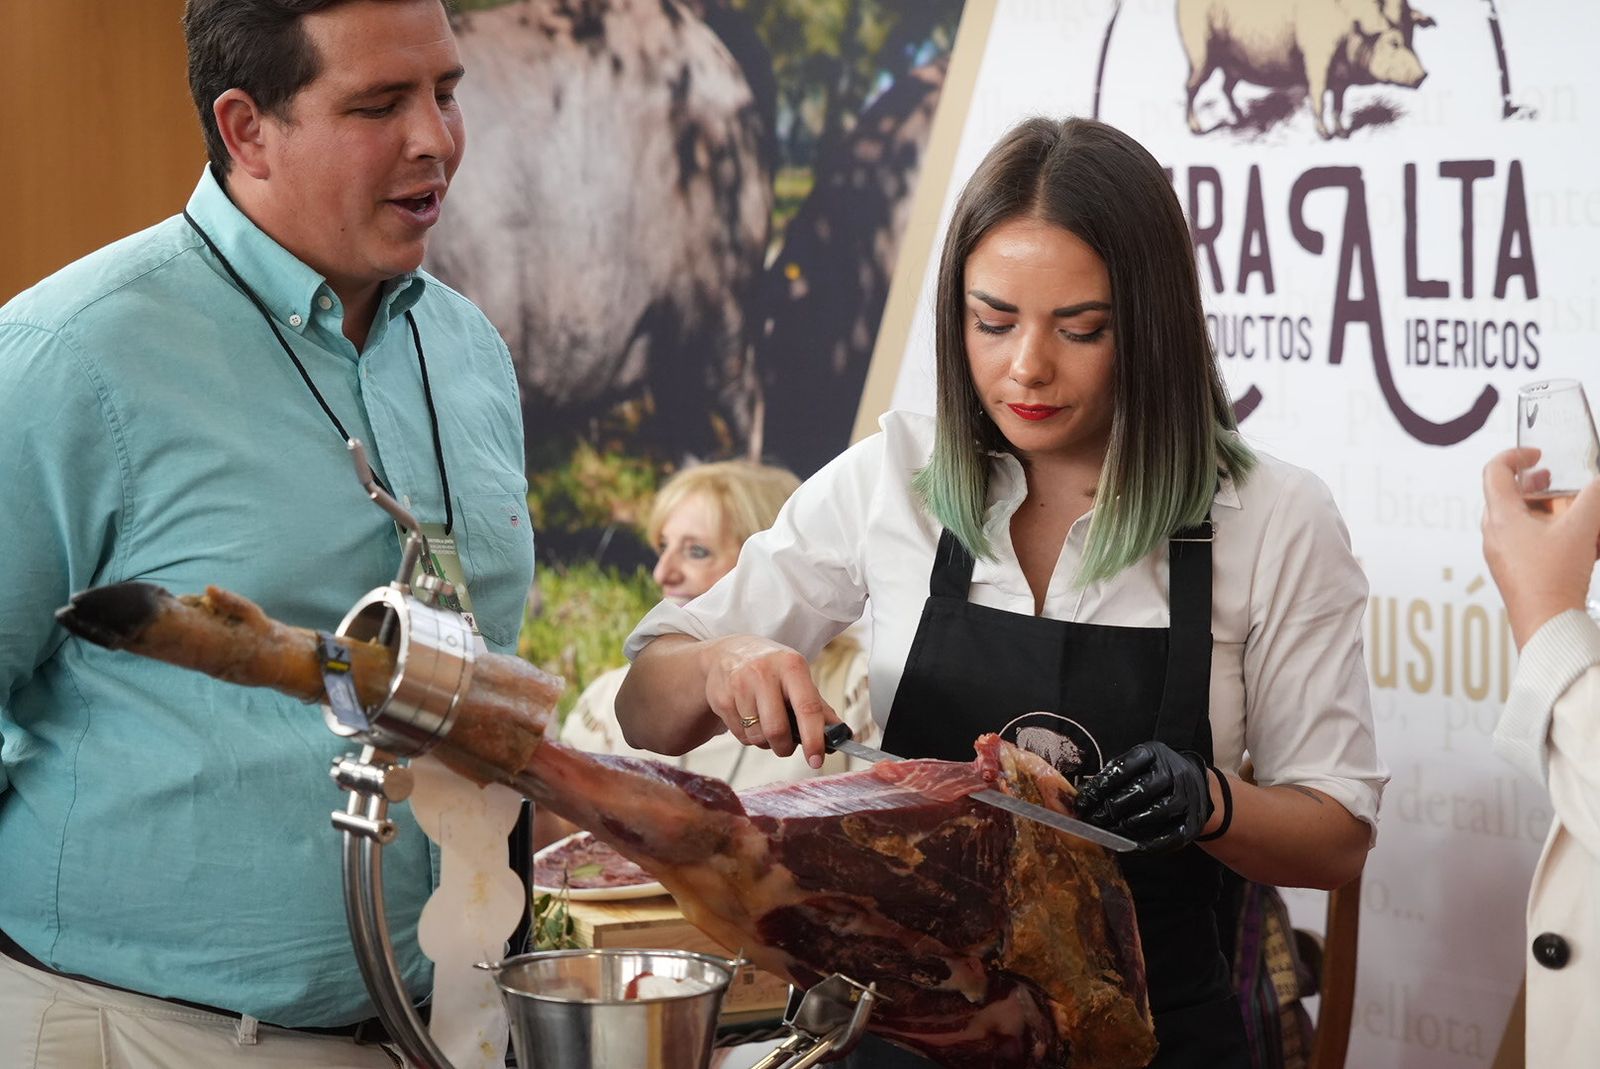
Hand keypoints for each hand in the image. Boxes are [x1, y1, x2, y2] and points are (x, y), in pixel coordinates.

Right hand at [703, 634, 833, 767]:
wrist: (728, 653)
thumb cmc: (770, 669)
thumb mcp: (797, 677)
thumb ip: (819, 707)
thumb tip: (842, 736)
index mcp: (791, 666)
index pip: (807, 708)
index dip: (814, 739)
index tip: (816, 759)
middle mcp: (764, 672)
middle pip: (777, 729)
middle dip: (785, 747)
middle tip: (787, 746)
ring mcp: (739, 685)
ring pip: (757, 736)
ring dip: (765, 742)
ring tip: (766, 726)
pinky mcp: (721, 698)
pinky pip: (740, 736)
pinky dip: (749, 737)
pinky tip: (749, 719)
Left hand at [1076, 741, 1212, 853]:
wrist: (1199, 786)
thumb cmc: (1156, 775)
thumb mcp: (1139, 763)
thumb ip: (1115, 775)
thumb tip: (1085, 795)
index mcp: (1154, 754)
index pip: (1124, 767)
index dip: (1101, 785)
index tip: (1083, 800)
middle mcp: (1173, 772)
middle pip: (1140, 790)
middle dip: (1112, 807)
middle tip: (1093, 819)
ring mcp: (1186, 797)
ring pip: (1156, 812)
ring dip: (1128, 825)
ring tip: (1108, 831)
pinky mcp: (1192, 822)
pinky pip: (1170, 835)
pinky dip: (1149, 843)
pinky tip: (1130, 846)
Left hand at [1481, 447, 1599, 647]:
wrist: (1546, 623)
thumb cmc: (1553, 578)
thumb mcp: (1581, 527)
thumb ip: (1594, 497)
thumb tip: (1598, 482)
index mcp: (1500, 516)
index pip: (1494, 471)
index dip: (1515, 455)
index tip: (1536, 454)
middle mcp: (1493, 533)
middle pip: (1503, 495)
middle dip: (1531, 483)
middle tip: (1551, 478)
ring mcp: (1500, 553)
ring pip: (1515, 519)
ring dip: (1540, 507)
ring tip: (1567, 507)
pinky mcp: (1511, 570)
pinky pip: (1522, 540)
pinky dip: (1543, 530)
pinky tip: (1572, 539)